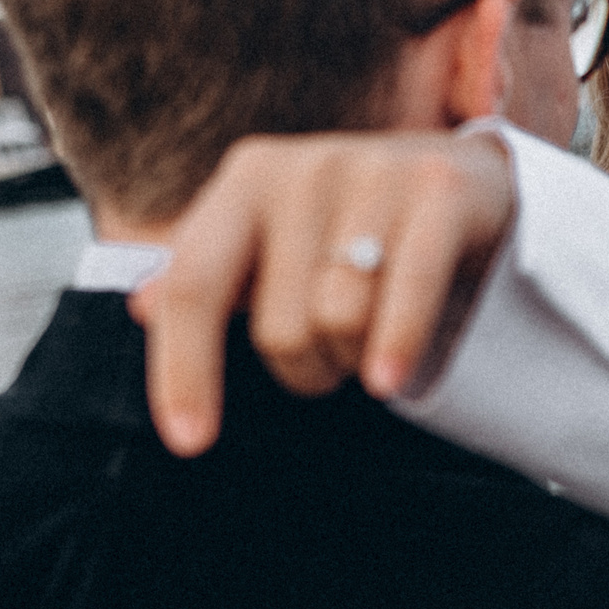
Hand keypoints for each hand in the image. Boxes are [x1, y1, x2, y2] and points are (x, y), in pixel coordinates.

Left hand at [133, 131, 515, 455]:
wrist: (467, 177)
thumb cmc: (357, 225)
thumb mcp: (277, 242)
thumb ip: (214, 275)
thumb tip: (141, 306)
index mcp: (248, 180)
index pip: (195, 286)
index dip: (184, 369)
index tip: (189, 440)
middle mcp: (305, 168)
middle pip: (280, 326)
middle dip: (309, 367)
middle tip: (334, 356)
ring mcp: (376, 173)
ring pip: (341, 320)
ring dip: (358, 357)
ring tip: (373, 343)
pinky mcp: (441, 190)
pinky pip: (406, 293)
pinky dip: (395, 345)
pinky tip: (390, 381)